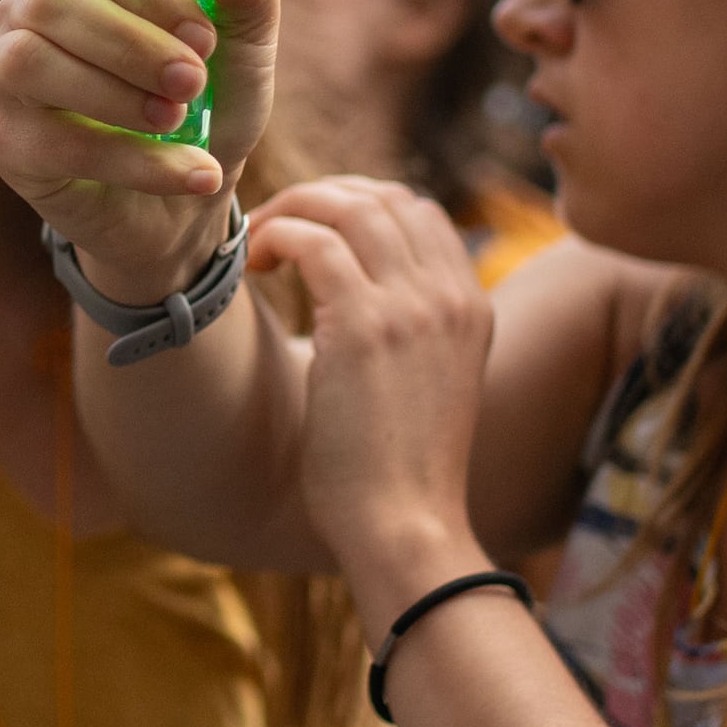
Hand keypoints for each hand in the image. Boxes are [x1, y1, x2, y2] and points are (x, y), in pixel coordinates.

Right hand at [0, 0, 281, 303]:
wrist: (187, 202)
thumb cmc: (207, 102)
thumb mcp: (245, 45)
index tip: (204, 35)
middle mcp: (26, 11)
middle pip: (50, 1)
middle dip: (132, 44)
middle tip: (193, 82)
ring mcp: (3, 76)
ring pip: (30, 64)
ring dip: (118, 96)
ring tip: (179, 120)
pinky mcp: (5, 143)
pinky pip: (57, 143)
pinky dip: (136, 161)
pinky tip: (191, 173)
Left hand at [240, 178, 492, 597]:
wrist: (405, 528)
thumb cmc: (398, 475)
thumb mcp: (428, 388)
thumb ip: (412, 335)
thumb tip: (358, 299)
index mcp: (472, 307)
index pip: (419, 212)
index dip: (358, 207)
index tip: (313, 233)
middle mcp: (450, 295)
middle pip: (383, 198)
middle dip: (321, 199)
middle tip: (275, 230)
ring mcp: (411, 306)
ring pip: (347, 207)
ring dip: (293, 212)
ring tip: (257, 245)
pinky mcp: (363, 324)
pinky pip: (314, 242)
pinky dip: (277, 239)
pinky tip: (254, 269)